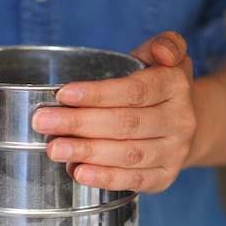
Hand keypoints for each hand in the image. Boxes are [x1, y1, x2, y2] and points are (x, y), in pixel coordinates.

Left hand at [31, 31, 195, 193]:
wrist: (182, 126)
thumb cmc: (156, 89)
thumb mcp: (160, 59)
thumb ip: (163, 45)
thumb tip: (162, 52)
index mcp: (176, 86)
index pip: (134, 91)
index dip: (97, 95)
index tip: (62, 95)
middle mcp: (180, 121)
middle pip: (126, 124)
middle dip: (80, 124)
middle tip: (43, 123)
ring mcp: (174, 152)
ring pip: (128, 154)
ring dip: (87, 153)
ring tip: (55, 149)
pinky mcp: (164, 178)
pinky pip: (133, 180)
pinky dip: (104, 178)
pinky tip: (78, 172)